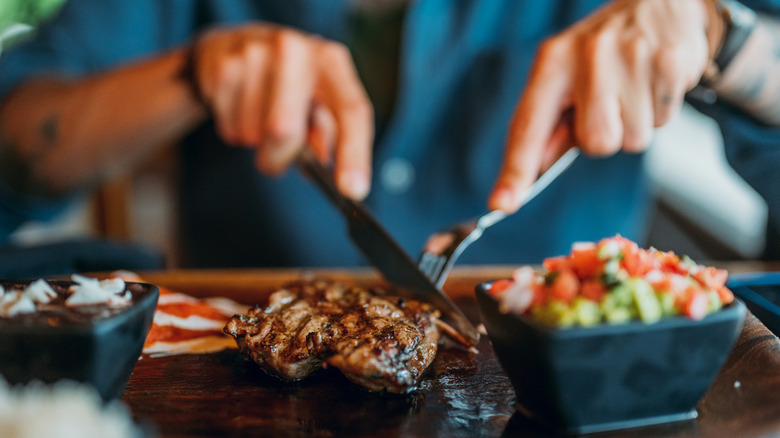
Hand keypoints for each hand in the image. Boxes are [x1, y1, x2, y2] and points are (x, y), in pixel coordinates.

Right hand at [190, 24, 373, 199]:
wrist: (237, 46)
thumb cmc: (290, 85)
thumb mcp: (318, 104)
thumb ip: (328, 137)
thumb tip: (324, 166)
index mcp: (331, 62)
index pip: (351, 110)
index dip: (354, 154)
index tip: (352, 191)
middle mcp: (296, 49)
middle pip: (285, 129)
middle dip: (279, 156)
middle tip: (276, 157)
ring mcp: (255, 53)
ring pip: (252, 134)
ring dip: (255, 142)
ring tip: (259, 116)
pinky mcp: (223, 64)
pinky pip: (228, 127)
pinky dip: (234, 131)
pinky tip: (240, 107)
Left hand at [489, 0, 719, 212]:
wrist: (660, 3)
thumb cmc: (604, 52)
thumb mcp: (567, 78)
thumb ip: (550, 128)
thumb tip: (531, 173)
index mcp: (552, 62)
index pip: (528, 126)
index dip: (516, 170)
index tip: (501, 203)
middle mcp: (587, 56)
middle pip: (596, 143)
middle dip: (606, 135)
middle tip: (610, 104)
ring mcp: (630, 57)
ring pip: (632, 139)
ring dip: (636, 124)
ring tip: (634, 90)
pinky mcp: (668, 62)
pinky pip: (662, 122)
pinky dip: (660, 111)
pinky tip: (654, 83)